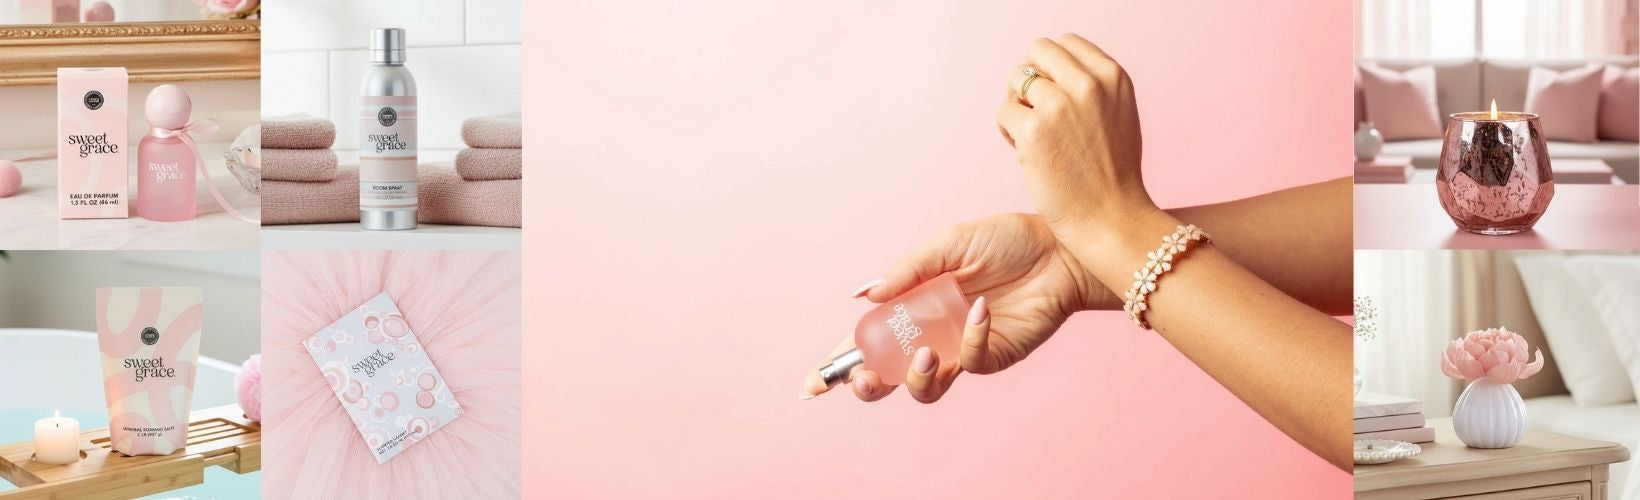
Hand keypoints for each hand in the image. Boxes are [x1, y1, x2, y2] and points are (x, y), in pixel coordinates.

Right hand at [799, 213, 1109, 402]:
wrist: (1058, 250)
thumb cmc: (1005, 241)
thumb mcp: (948, 244)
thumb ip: (907, 270)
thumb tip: (864, 296)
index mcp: (911, 306)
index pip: (867, 340)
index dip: (838, 364)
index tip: (812, 382)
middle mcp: (929, 333)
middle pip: (887, 376)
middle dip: (867, 385)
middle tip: (865, 378)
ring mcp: (958, 349)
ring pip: (924, 387)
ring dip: (915, 378)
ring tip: (923, 356)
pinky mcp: (990, 356)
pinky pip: (968, 362)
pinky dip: (969, 340)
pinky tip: (980, 312)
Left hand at [996, 34, 1154, 233]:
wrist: (1111, 218)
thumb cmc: (1112, 174)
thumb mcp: (1118, 113)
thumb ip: (1092, 86)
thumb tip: (1051, 69)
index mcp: (1112, 76)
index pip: (1065, 43)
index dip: (1051, 68)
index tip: (1054, 96)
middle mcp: (1088, 84)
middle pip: (1036, 51)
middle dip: (1029, 79)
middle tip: (1034, 111)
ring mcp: (1060, 105)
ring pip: (1015, 78)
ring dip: (1016, 104)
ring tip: (1031, 135)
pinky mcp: (1034, 130)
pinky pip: (1003, 112)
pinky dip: (1007, 131)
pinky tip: (1026, 154)